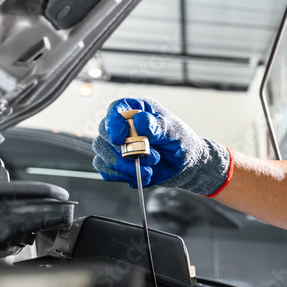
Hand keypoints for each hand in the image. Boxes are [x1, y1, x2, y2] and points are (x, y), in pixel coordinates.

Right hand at [92, 97, 231, 194]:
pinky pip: (106, 170)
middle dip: (125, 150)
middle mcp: (122, 125)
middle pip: (104, 133)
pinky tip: (141, 176)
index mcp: (136, 110)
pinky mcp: (115, 163)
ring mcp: (115, 145)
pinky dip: (123, 176)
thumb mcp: (174, 131)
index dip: (113, 123)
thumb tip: (140, 120)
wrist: (184, 164)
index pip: (116, 109)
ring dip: (126, 166)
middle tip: (153, 158)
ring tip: (150, 169)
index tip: (120, 138)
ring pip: (103, 154)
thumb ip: (158, 126)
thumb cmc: (180, 141)